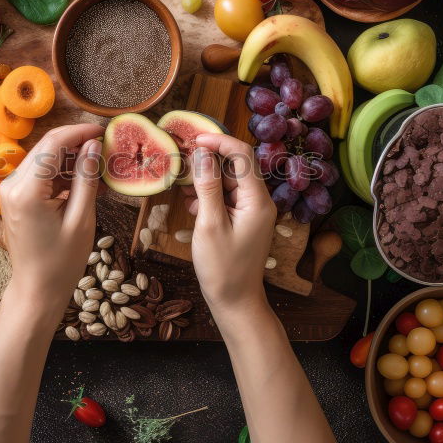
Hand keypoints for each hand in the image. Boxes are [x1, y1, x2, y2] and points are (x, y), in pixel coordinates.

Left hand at [0, 124, 103, 311]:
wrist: (36, 289)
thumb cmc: (61, 262)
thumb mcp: (81, 219)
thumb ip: (87, 178)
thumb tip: (94, 146)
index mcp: (27, 191)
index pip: (53, 144)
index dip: (80, 132)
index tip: (104, 131)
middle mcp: (12, 185)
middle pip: (46, 147)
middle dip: (76, 143)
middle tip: (105, 148)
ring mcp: (10, 190)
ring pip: (43, 158)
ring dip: (70, 158)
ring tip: (98, 170)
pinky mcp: (14, 196)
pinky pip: (39, 174)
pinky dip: (61, 173)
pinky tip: (82, 183)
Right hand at [182, 134, 276, 315]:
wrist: (235, 302)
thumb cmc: (223, 268)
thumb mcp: (210, 224)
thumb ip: (207, 187)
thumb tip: (201, 155)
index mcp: (257, 200)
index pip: (242, 156)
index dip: (218, 142)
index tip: (193, 140)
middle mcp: (260, 202)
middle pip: (236, 167)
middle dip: (209, 162)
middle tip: (182, 162)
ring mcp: (252, 212)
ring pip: (229, 183)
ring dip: (206, 182)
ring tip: (183, 187)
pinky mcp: (244, 222)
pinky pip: (227, 199)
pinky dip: (210, 198)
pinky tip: (192, 207)